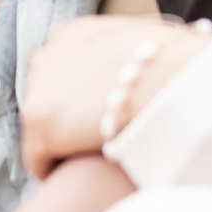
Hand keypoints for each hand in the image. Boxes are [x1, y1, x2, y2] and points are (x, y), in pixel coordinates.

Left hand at [19, 16, 211, 178]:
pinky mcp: (41, 128)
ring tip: (93, 157)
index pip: (60, 71)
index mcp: (72, 35)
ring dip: (63, 145)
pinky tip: (80, 175)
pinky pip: (38, 161)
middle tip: (98, 139)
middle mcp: (47, 57)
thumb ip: (118, 54)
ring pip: (42, 130)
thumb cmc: (173, 64)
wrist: (172, 79)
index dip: (78, 97)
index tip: (100, 115)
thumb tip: (132, 72)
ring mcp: (38, 92)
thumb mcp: (139, 43)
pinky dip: (56, 171)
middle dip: (67, 119)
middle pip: (45, 99)